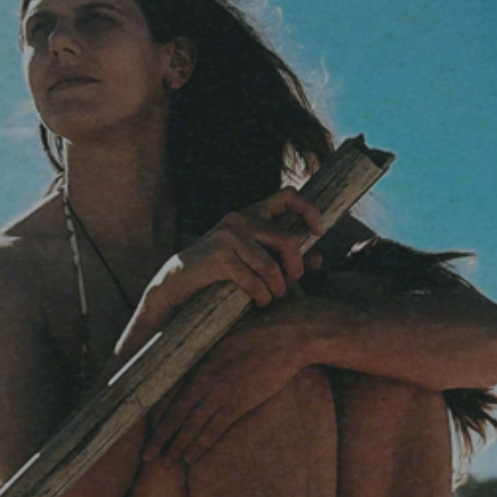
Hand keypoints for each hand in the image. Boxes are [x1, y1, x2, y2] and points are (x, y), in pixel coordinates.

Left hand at [145, 315, 305, 469]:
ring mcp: (220, 392)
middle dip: (159, 438)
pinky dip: (201, 445)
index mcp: (196, 362)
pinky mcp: (239, 403)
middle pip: (174, 414)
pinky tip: (190, 458)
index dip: (155, 415)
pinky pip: (214, 429)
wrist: (284, 337)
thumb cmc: (253, 333)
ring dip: (176, 447)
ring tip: (165, 464)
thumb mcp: (220, 339)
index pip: (166, 393)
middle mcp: (203, 379)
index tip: (147, 429)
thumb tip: (194, 364)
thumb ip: (204, 354)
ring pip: (191, 426)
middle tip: (146, 456)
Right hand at [151, 189, 323, 310]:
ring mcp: (227, 237)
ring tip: (273, 297)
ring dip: (278, 288)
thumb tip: (319, 258)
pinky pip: (253, 280)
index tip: (318, 232)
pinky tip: (260, 301)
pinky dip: (262, 295)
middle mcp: (239, 219)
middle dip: (295, 268)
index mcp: (250, 214)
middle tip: (291, 284)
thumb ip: (283, 258)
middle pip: (287, 240)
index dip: (309, 210)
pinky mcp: (219, 258)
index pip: (287, 195)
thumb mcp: (253, 259)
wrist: (177, 282)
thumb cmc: (219, 272)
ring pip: (271, 265)